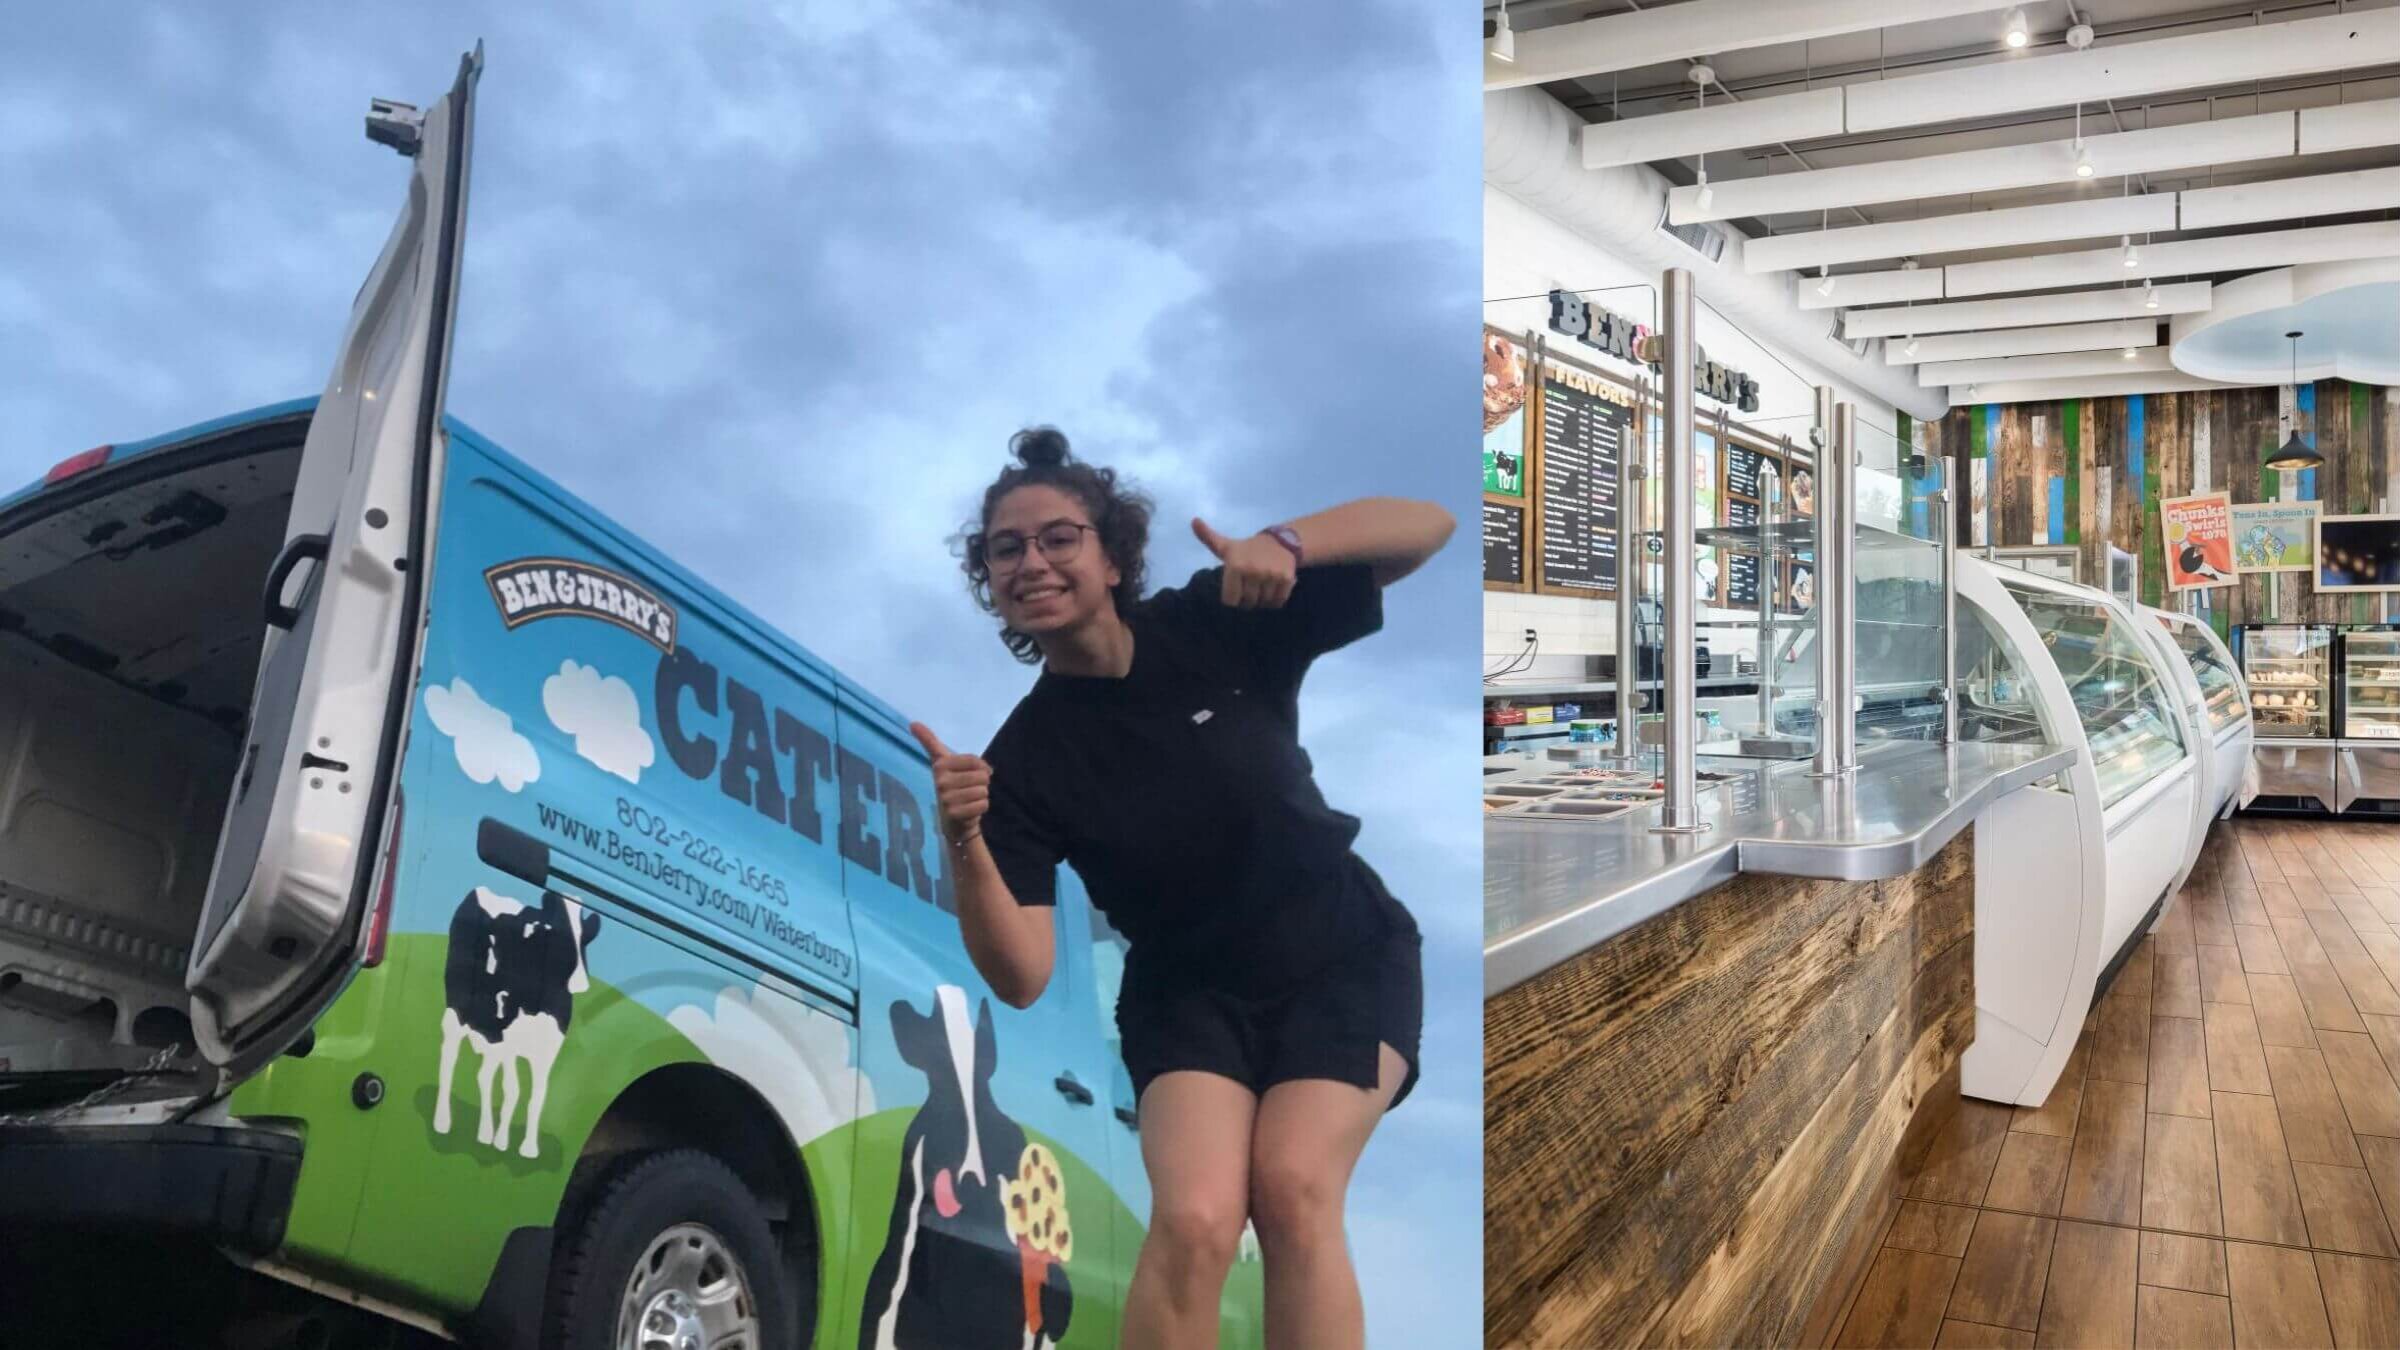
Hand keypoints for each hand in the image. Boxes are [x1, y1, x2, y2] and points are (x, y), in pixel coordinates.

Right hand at [909, 722, 989, 846]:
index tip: (973, 773)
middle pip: (982, 776)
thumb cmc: (952, 786)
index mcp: (940, 765)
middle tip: (969, 791)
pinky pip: (983, 804)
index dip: (982, 768)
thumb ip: (930, 742)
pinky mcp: (954, 813)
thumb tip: (913, 723)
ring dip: (981, 796)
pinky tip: (970, 811)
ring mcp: (946, 798)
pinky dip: (981, 808)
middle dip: (982, 784)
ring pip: (984, 790)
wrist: (953, 821)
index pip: (975, 761)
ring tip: (968, 801)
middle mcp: (940, 781)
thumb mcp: (942, 762)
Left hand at [1193, 517, 1296, 608]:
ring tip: (1262, 588)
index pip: (1231, 600)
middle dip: (1248, 600)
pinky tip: (1272, 589)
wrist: (1280, 541)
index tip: (1236, 590)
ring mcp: (1271, 575)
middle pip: (1248, 602)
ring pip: (1263, 603)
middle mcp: (1253, 570)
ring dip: (1262, 600)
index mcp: (1235, 565)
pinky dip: (1275, 600)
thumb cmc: (1247, 549)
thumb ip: (1208, 537)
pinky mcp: (1286, 579)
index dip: (1233, 598)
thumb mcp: (1226, 545)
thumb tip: (1194, 521)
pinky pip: (1278, 602)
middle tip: (1250, 589)